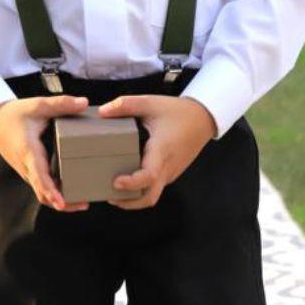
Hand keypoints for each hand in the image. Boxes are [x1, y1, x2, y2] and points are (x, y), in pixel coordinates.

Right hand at [0, 95, 90, 212]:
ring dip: (61, 199)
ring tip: (84, 201)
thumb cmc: (16, 114)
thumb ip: (61, 104)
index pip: (39, 176)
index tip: (62, 202)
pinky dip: (56, 192)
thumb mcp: (38, 105)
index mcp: (28, 151)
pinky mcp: (30, 172)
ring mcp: (28, 172)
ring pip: (43, 193)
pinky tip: (73, 190)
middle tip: (85, 204)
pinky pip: (42, 187)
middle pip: (43, 192)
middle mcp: (27, 166)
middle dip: (63, 202)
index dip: (50, 190)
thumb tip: (84, 103)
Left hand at [98, 95, 216, 209]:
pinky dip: (141, 189)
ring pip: (152, 195)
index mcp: (161, 150)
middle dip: (128, 201)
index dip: (132, 183)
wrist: (202, 119)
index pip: (149, 175)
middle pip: (149, 198)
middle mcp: (167, 166)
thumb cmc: (177, 111)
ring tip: (114, 190)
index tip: (116, 182)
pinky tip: (128, 179)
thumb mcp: (150, 102)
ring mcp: (170, 172)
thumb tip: (102, 112)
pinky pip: (155, 187)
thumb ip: (125, 105)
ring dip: (133, 198)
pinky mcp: (170, 173)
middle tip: (109, 193)